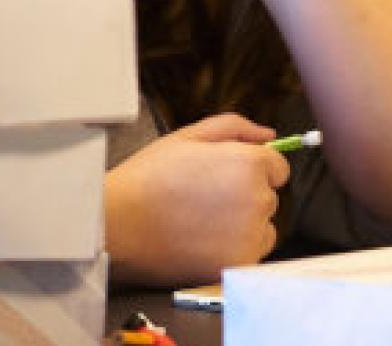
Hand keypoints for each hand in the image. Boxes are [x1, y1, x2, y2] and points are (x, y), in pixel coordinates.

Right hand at [104, 113, 290, 286]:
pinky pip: (251, 254)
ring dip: (243, 225)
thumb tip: (270, 135)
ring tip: (199, 222)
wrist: (114, 226)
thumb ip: (235, 128)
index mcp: (250, 164)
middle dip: (244, 196)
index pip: (277, 169)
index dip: (250, 170)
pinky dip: (234, 250)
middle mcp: (258, 199)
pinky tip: (202, 242)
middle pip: (268, 198)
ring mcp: (250, 234)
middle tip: (202, 200)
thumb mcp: (188, 137)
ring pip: (262, 227)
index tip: (223, 178)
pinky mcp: (238, 264)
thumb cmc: (147, 180)